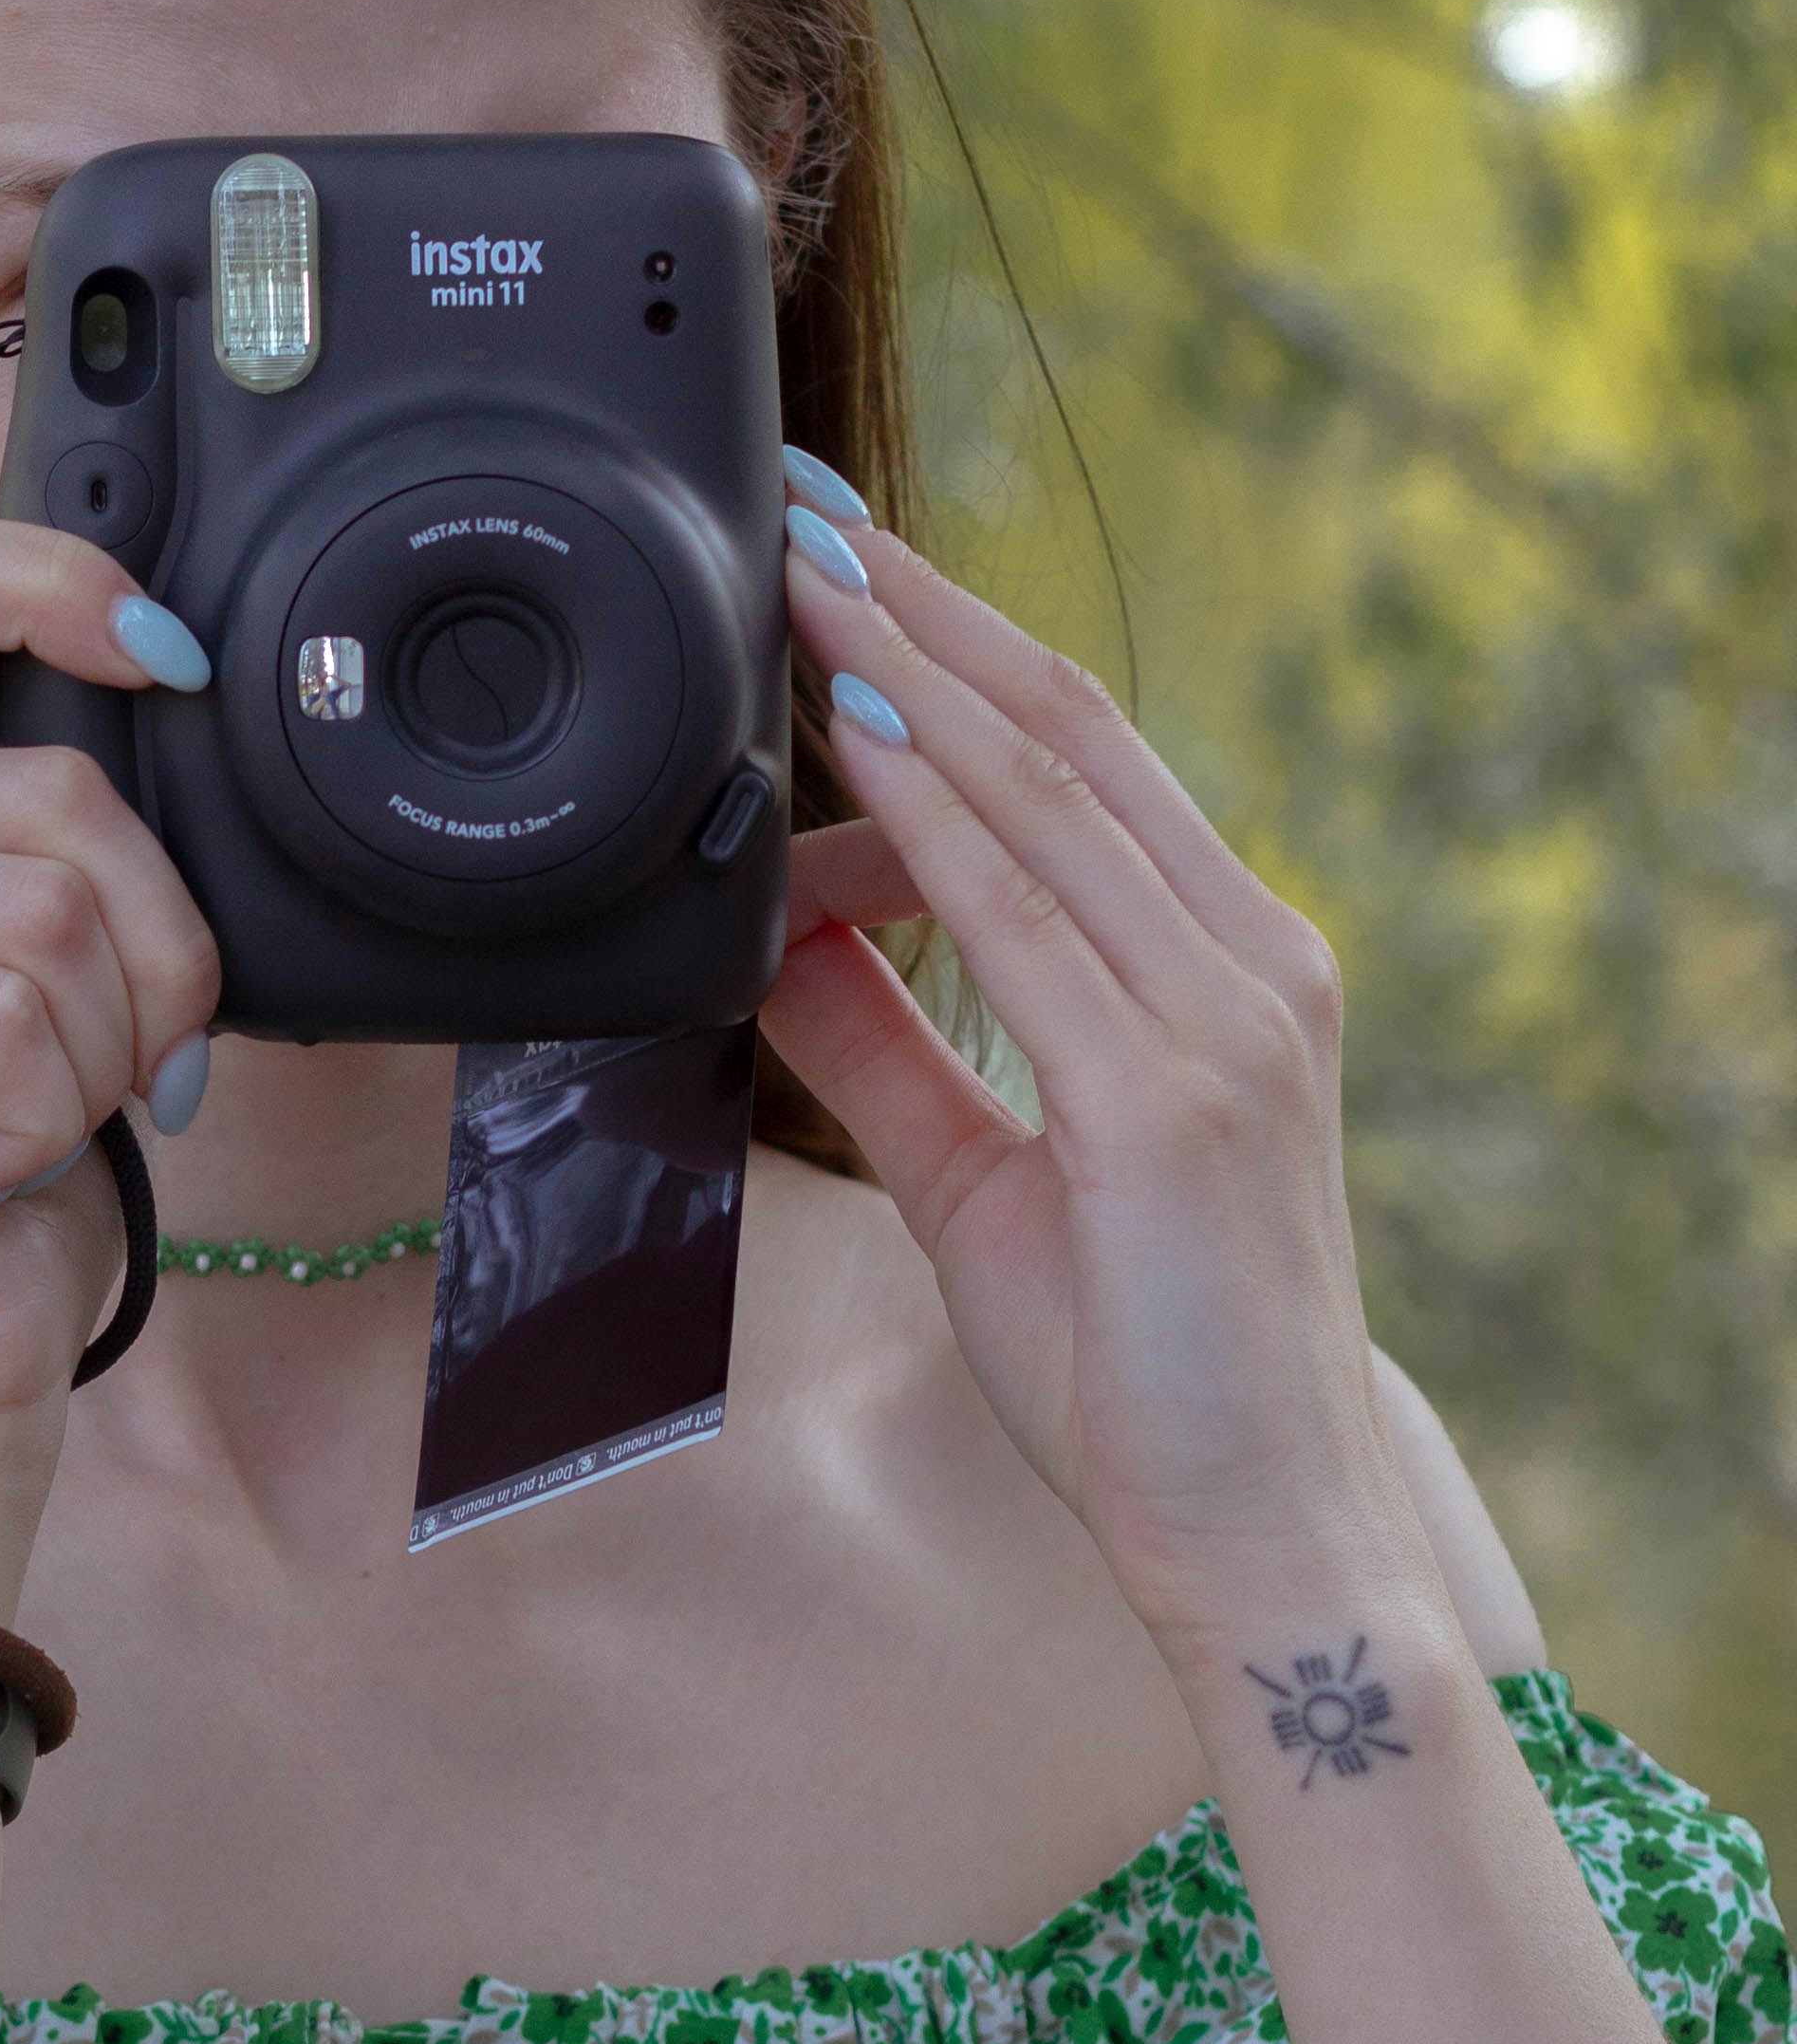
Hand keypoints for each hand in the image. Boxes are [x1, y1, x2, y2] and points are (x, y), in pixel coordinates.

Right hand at [0, 518, 221, 1446]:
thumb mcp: (44, 942)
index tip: (168, 659)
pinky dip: (43, 1110)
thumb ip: (61, 821)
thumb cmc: (1, 1147)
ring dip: (101, 1049)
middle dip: (157, 944)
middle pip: (55, 788)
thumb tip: (172, 685)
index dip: (54, 582)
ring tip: (35, 1118)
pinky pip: (1, 1010)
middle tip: (123, 1057)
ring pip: (48, 909)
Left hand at [760, 517, 1427, 1663]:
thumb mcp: (986, 1184)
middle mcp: (1247, 967)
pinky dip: (929, 809)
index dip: (959, 642)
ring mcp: (1222, 1025)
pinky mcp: (1170, 1101)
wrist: (1257, 1537)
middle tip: (804, 507)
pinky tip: (846, 727)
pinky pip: (1021, 916)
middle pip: (1067, 733)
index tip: (847, 559)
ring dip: (911, 668)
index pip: (1081, 758)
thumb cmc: (1146, 1372)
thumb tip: (786, 938)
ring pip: (1046, 794)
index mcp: (1224, 971)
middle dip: (925, 608)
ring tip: (801, 574)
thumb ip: (892, 1054)